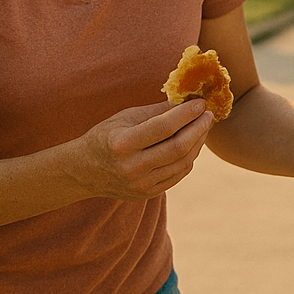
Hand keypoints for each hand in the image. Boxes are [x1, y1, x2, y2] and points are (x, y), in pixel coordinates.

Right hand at [79, 98, 213, 199]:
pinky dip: (190, 157)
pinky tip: (192, 144)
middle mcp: (132, 167)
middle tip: (208, 115)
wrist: (84, 171)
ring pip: (183, 163)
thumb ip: (157, 111)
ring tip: (203, 127)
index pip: (164, 127)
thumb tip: (188, 100)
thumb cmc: (106, 136)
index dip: (187, 114)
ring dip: (198, 143)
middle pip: (178, 148)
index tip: (200, 103)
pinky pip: (179, 174)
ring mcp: (141, 185)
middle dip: (199, 128)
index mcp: (122, 144)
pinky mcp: (148, 193)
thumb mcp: (125, 118)